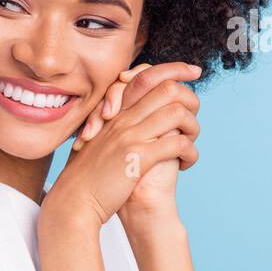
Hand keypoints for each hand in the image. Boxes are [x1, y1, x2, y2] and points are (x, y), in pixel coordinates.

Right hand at [41, 65, 200, 230]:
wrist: (73, 201)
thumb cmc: (86, 176)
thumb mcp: (98, 142)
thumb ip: (115, 126)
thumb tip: (139, 119)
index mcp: (114, 112)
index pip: (146, 76)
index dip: (174, 69)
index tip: (193, 72)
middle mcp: (121, 118)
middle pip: (166, 88)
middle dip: (192, 96)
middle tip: (198, 111)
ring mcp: (129, 136)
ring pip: (176, 113)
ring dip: (193, 127)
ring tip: (190, 142)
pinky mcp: (138, 157)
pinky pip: (177, 143)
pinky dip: (190, 153)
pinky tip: (186, 164)